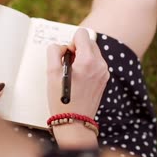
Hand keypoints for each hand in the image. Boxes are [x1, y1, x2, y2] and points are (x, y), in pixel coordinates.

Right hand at [46, 28, 108, 147]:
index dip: (71, 42)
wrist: (75, 123)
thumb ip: (54, 52)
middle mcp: (100, 64)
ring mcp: (104, 72)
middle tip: (68, 64)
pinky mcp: (104, 79)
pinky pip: (96, 63)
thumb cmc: (62, 100)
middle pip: (89, 41)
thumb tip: (60, 46)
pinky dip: (87, 65)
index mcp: (88, 60)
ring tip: (73, 73)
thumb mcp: (51, 73)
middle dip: (77, 48)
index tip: (66, 55)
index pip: (82, 34)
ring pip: (93, 52)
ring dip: (82, 57)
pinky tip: (79, 79)